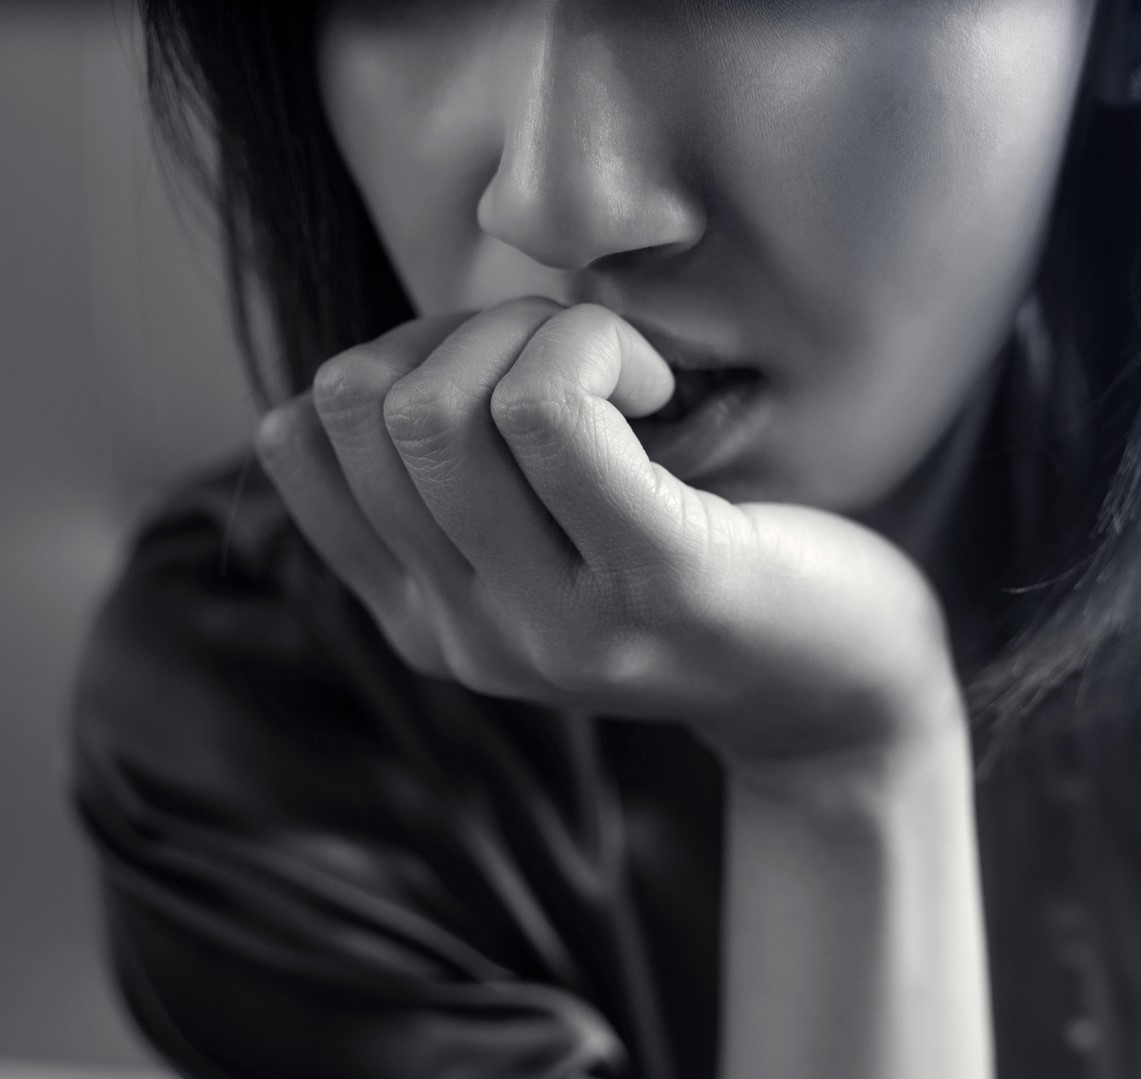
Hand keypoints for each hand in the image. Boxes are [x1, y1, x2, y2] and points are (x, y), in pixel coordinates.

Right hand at [255, 297, 961, 765]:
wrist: (842, 686)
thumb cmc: (700, 566)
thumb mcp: (545, 541)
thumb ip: (456, 479)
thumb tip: (379, 363)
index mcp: (423, 620)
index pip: (298, 442)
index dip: (393, 359)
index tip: (502, 378)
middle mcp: (466, 640)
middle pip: (366, 409)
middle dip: (467, 332)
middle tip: (582, 362)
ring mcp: (551, 627)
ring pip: (441, 407)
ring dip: (538, 332)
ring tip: (630, 375)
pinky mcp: (653, 585)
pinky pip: (550, 407)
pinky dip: (597, 345)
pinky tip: (661, 385)